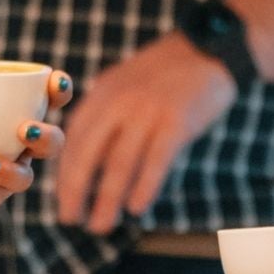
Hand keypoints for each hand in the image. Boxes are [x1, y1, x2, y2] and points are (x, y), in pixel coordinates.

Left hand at [0, 72, 72, 224]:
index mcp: (17, 112)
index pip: (50, 99)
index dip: (60, 90)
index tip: (54, 82)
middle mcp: (21, 144)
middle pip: (54, 142)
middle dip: (46, 136)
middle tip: (25, 130)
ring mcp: (8, 172)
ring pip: (26, 176)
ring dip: (12, 169)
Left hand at [55, 35, 235, 233]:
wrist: (211, 47)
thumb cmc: (168, 73)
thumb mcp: (127, 84)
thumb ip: (108, 115)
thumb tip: (89, 162)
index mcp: (103, 93)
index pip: (74, 139)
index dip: (64, 173)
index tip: (62, 199)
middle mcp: (119, 101)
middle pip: (89, 154)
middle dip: (75, 191)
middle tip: (69, 220)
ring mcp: (148, 111)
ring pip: (119, 163)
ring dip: (107, 200)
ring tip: (100, 225)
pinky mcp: (177, 121)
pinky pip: (156, 161)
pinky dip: (144, 187)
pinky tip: (136, 208)